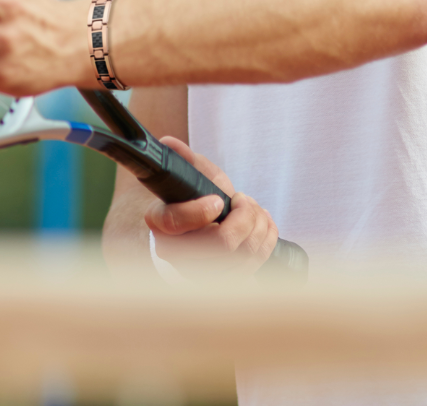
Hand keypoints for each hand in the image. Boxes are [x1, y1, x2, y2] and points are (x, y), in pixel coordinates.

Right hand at [147, 137, 278, 276]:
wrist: (203, 228)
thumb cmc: (195, 200)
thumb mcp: (191, 176)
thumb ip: (183, 159)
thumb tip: (168, 143)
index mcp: (161, 224)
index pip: (174, 222)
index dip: (199, 211)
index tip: (218, 200)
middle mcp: (176, 254)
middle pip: (220, 244)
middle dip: (244, 217)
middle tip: (244, 200)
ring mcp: (200, 273)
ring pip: (241, 256)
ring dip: (258, 226)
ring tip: (255, 210)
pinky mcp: (223, 282)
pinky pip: (254, 266)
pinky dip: (266, 241)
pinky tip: (264, 224)